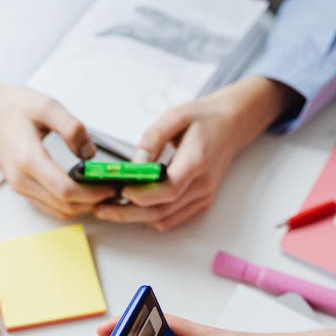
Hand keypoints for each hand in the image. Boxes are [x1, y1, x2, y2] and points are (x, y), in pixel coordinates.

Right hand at [0, 69, 115, 218]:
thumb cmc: (14, 107)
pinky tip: (88, 193)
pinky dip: (72, 205)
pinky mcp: (23, 189)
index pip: (66, 190)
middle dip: (93, 203)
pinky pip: (51, 207)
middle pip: (65, 206)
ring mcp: (21, 188)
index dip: (92, 193)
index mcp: (28, 159)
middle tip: (116, 191)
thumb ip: (72, 128)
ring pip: (59, 211)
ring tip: (106, 193)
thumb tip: (89, 154)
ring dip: (84, 207)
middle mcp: (22, 180)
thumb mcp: (47, 106)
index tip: (112, 185)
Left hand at [95, 77, 301, 230]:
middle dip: (128, 213)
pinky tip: (132, 207)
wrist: (233, 124)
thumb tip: (135, 162)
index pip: (169, 189)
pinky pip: (172, 219)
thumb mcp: (176, 116)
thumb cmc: (204, 118)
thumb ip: (153, 138)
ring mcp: (203, 196)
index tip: (119, 190)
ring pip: (165, 219)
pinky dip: (150, 218)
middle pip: (162, 210)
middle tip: (101, 209)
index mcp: (197, 161)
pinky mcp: (201, 202)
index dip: (142, 194)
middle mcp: (203, 184)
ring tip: (110, 208)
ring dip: (136, 218)